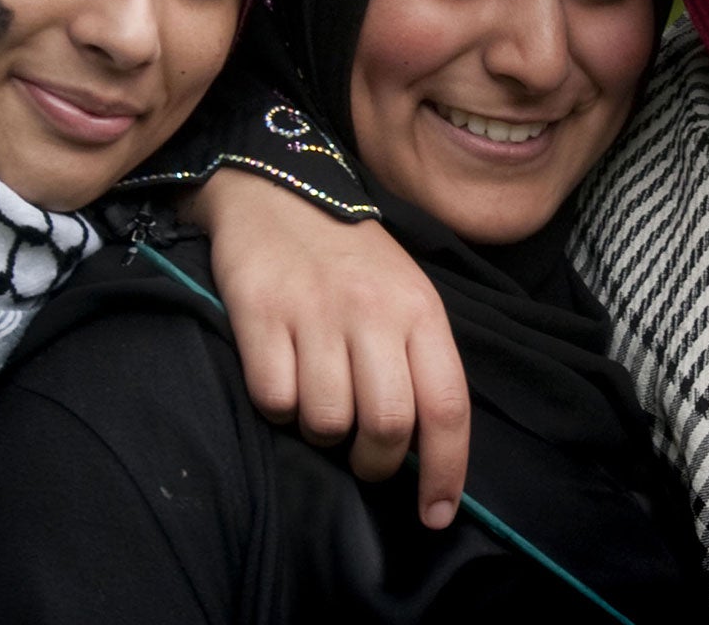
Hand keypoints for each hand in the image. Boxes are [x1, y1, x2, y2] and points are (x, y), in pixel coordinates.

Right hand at [189, 167, 470, 527]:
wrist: (280, 192)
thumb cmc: (351, 258)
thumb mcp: (404, 294)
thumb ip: (418, 360)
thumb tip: (426, 451)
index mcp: (420, 310)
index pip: (447, 405)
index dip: (445, 471)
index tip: (435, 514)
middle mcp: (373, 312)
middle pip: (387, 426)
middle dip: (375, 463)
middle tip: (363, 458)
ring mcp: (315, 313)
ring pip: (327, 422)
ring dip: (321, 432)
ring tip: (318, 397)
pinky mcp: (261, 314)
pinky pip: (274, 401)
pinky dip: (276, 406)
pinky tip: (280, 374)